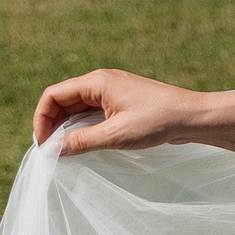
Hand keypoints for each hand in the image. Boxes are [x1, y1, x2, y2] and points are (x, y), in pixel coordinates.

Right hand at [32, 68, 202, 155]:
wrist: (193, 116)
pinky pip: (92, 112)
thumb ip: (81, 142)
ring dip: (68, 127)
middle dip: (52, 125)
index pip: (53, 95)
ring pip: (78, 108)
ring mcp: (112, 91)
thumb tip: (52, 150)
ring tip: (65, 151)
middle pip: (63, 100)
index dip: (41, 119)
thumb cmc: (158, 121)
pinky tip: (84, 144)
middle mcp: (102, 82)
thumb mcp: (115, 135)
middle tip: (52, 152)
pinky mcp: (122, 102)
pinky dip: (84, 127)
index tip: (43, 144)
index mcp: (97, 82)